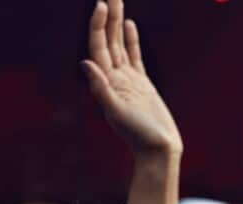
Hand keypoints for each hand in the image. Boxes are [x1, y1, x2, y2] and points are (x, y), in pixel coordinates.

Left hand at [82, 0, 181, 156]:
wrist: (158, 151)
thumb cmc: (139, 137)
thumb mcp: (117, 113)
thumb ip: (101, 89)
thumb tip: (85, 64)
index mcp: (106, 82)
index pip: (98, 46)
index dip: (98, 25)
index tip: (101, 4)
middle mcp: (114, 77)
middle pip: (107, 40)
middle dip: (108, 16)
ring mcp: (128, 79)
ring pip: (119, 44)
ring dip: (117, 22)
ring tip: (116, 1)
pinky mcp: (142, 84)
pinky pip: (133, 56)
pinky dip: (130, 40)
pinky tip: (128, 25)